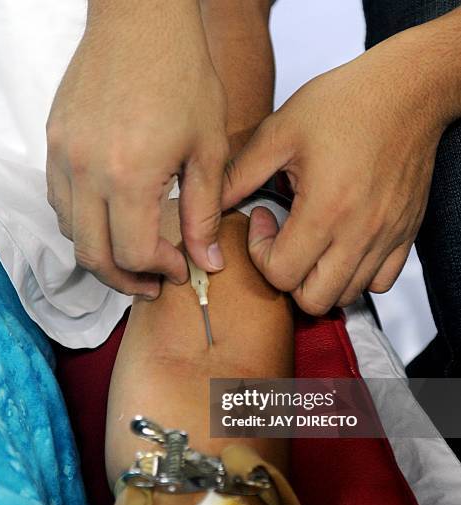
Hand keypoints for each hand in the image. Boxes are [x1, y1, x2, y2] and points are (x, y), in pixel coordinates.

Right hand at [47, 1, 227, 298]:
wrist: (142, 21)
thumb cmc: (183, 77)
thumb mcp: (208, 150)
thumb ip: (205, 214)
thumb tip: (207, 262)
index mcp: (129, 175)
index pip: (135, 252)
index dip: (161, 270)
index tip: (180, 268)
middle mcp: (87, 172)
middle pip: (95, 256)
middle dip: (127, 279)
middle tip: (153, 282)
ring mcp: (64, 157)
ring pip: (72, 234)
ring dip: (103, 255)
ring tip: (133, 255)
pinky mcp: (54, 144)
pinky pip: (59, 202)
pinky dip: (83, 224)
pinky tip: (110, 219)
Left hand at [223, 28, 449, 314]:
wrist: (408, 90)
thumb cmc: (346, 103)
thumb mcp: (281, 131)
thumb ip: (240, 174)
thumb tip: (211, 202)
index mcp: (325, 209)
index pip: (281, 273)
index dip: (259, 254)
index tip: (263, 219)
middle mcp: (359, 233)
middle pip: (313, 300)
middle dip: (286, 278)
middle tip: (282, 243)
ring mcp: (386, 239)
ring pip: (345, 296)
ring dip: (318, 280)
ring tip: (310, 243)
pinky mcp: (405, 235)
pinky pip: (380, 283)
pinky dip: (356, 277)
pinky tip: (342, 247)